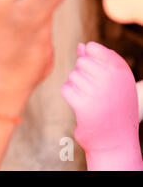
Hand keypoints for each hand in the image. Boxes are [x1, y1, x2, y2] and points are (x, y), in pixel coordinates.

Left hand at [61, 42, 142, 169]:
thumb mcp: (113, 81)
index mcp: (121, 69)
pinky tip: (81, 105)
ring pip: (72, 75)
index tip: (97, 74)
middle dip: (82, 74)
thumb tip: (81, 45)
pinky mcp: (83, 104)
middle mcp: (111, 78)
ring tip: (91, 99)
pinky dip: (70, 96)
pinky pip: (66, 89)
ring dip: (76, 87)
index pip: (93, 47)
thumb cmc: (114, 107)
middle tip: (95, 90)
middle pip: (80, 61)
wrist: (116, 140)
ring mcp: (97, 91)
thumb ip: (97, 60)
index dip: (89, 59)